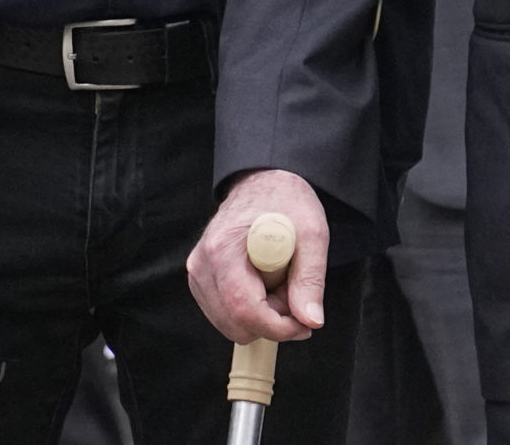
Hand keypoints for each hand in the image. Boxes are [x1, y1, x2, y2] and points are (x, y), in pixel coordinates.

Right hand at [188, 169, 329, 343]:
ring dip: (261, 316)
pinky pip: (225, 314)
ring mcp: (197, 272)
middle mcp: (201, 263)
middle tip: (293, 291)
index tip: (304, 325)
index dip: (277, 327)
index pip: (243, 309)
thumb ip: (311, 279)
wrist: (264, 182)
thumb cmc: (286, 201)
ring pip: (229, 324)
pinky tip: (263, 284)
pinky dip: (248, 310)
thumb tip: (310, 320)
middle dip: (271, 320)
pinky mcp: (199, 279)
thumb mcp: (312, 234)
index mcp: (223, 249)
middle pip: (234, 323)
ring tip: (279, 282)